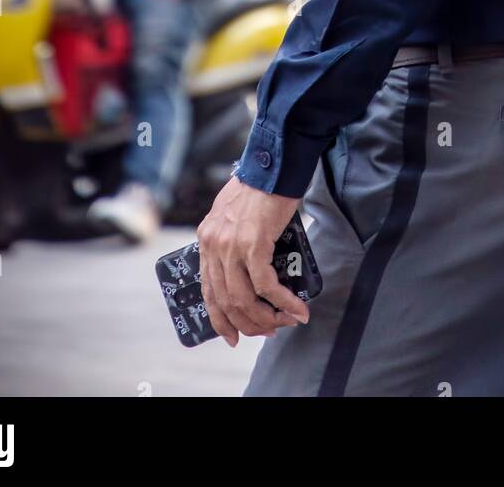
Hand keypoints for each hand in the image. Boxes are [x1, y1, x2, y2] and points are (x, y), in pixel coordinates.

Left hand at [198, 176, 308, 346]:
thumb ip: (230, 240)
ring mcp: (231, 245)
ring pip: (245, 299)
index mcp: (206, 239)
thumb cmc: (259, 188)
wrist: (273, 166)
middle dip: (250, 323)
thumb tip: (243, 270)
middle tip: (269, 330)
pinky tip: (297, 308)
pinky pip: (267, 285)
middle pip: (226, 301)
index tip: (233, 336)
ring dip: (268, 318)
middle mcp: (213, 244)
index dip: (220, 319)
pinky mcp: (253, 243)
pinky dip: (283, 302)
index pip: (207, 290)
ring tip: (286, 321)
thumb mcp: (231, 215)